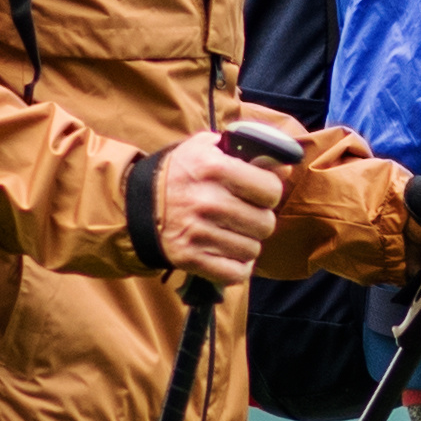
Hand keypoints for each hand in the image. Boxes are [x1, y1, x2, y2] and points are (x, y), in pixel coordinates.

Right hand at [148, 128, 290, 282]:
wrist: (135, 204)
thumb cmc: (180, 172)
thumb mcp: (208, 147)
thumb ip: (247, 151)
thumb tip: (285, 166)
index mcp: (214, 168)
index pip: (271, 189)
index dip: (269, 192)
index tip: (258, 192)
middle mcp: (207, 201)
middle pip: (265, 224)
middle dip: (259, 220)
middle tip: (244, 214)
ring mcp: (198, 233)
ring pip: (252, 250)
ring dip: (246, 243)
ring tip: (231, 232)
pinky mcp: (189, 258)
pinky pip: (235, 273)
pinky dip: (236, 267)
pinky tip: (226, 253)